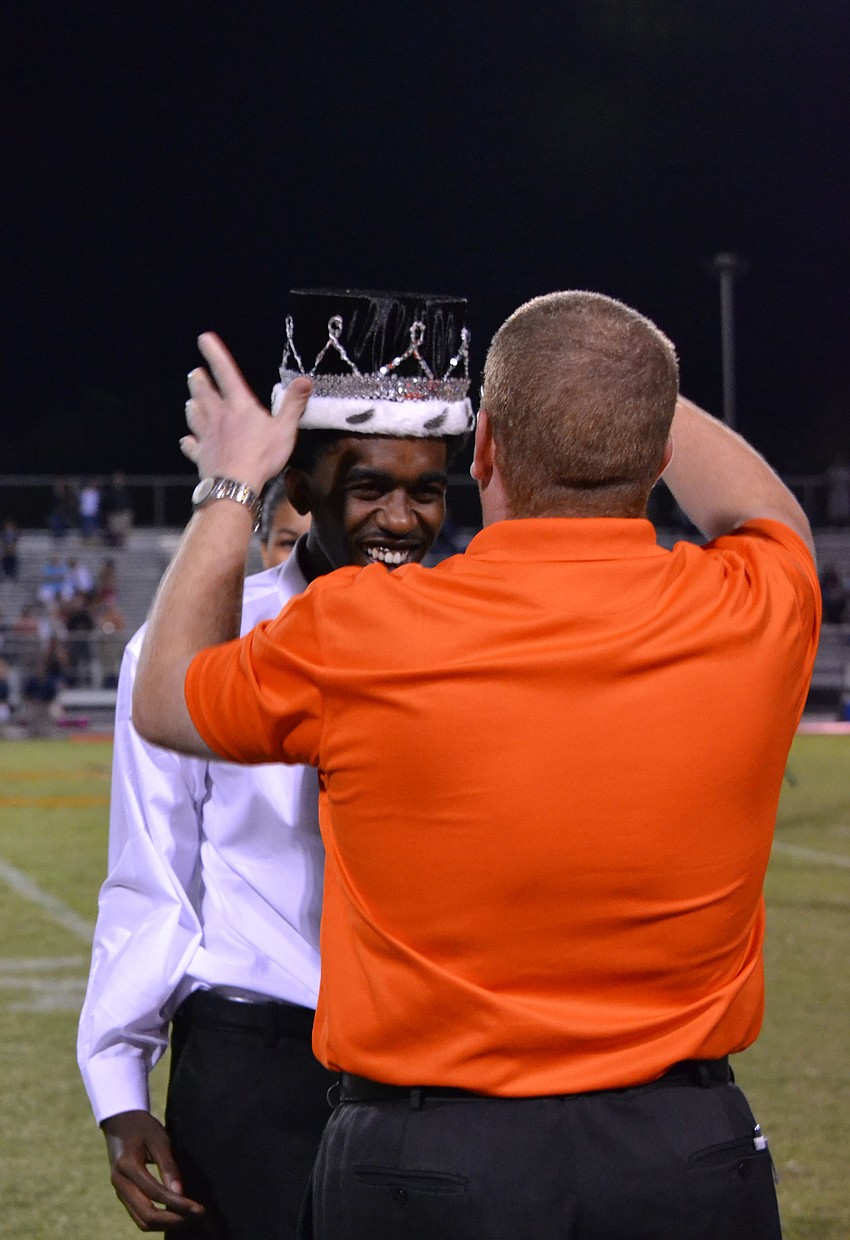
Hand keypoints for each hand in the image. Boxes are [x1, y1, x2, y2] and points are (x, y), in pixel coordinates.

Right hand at [103, 1110, 204, 1230]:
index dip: (179, 1204)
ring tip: (189, 1217)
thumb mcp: (159, 1139)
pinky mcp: (123, 1195)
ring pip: (141, 1221)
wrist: (120, 1122)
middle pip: (146, 1215)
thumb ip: (168, 1165)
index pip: (156, 1193)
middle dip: (173, 1220)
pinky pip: (139, 1216)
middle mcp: (119, 1183)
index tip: (199, 1209)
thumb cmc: (143, 1128)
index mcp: (127, 1166)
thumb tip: (180, 1192)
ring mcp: (119, 1192)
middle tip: (197, 1215)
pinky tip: (175, 1214)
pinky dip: (157, 1220)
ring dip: (165, 1224)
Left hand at [181, 332, 311, 492]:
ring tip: (192, 402)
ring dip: (192, 406)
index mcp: (239, 404)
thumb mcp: (285, 429)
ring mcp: (206, 434)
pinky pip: (191, 445)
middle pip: (202, 391)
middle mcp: (218, 415)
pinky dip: (189, 441)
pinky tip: (188, 440)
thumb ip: (294, 404)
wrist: (235, 485)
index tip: (204, 338)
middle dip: (198, 380)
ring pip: (193, 414)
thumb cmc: (262, 456)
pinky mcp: (201, 454)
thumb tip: (305, 380)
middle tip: (195, 374)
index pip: (225, 371)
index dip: (214, 353)